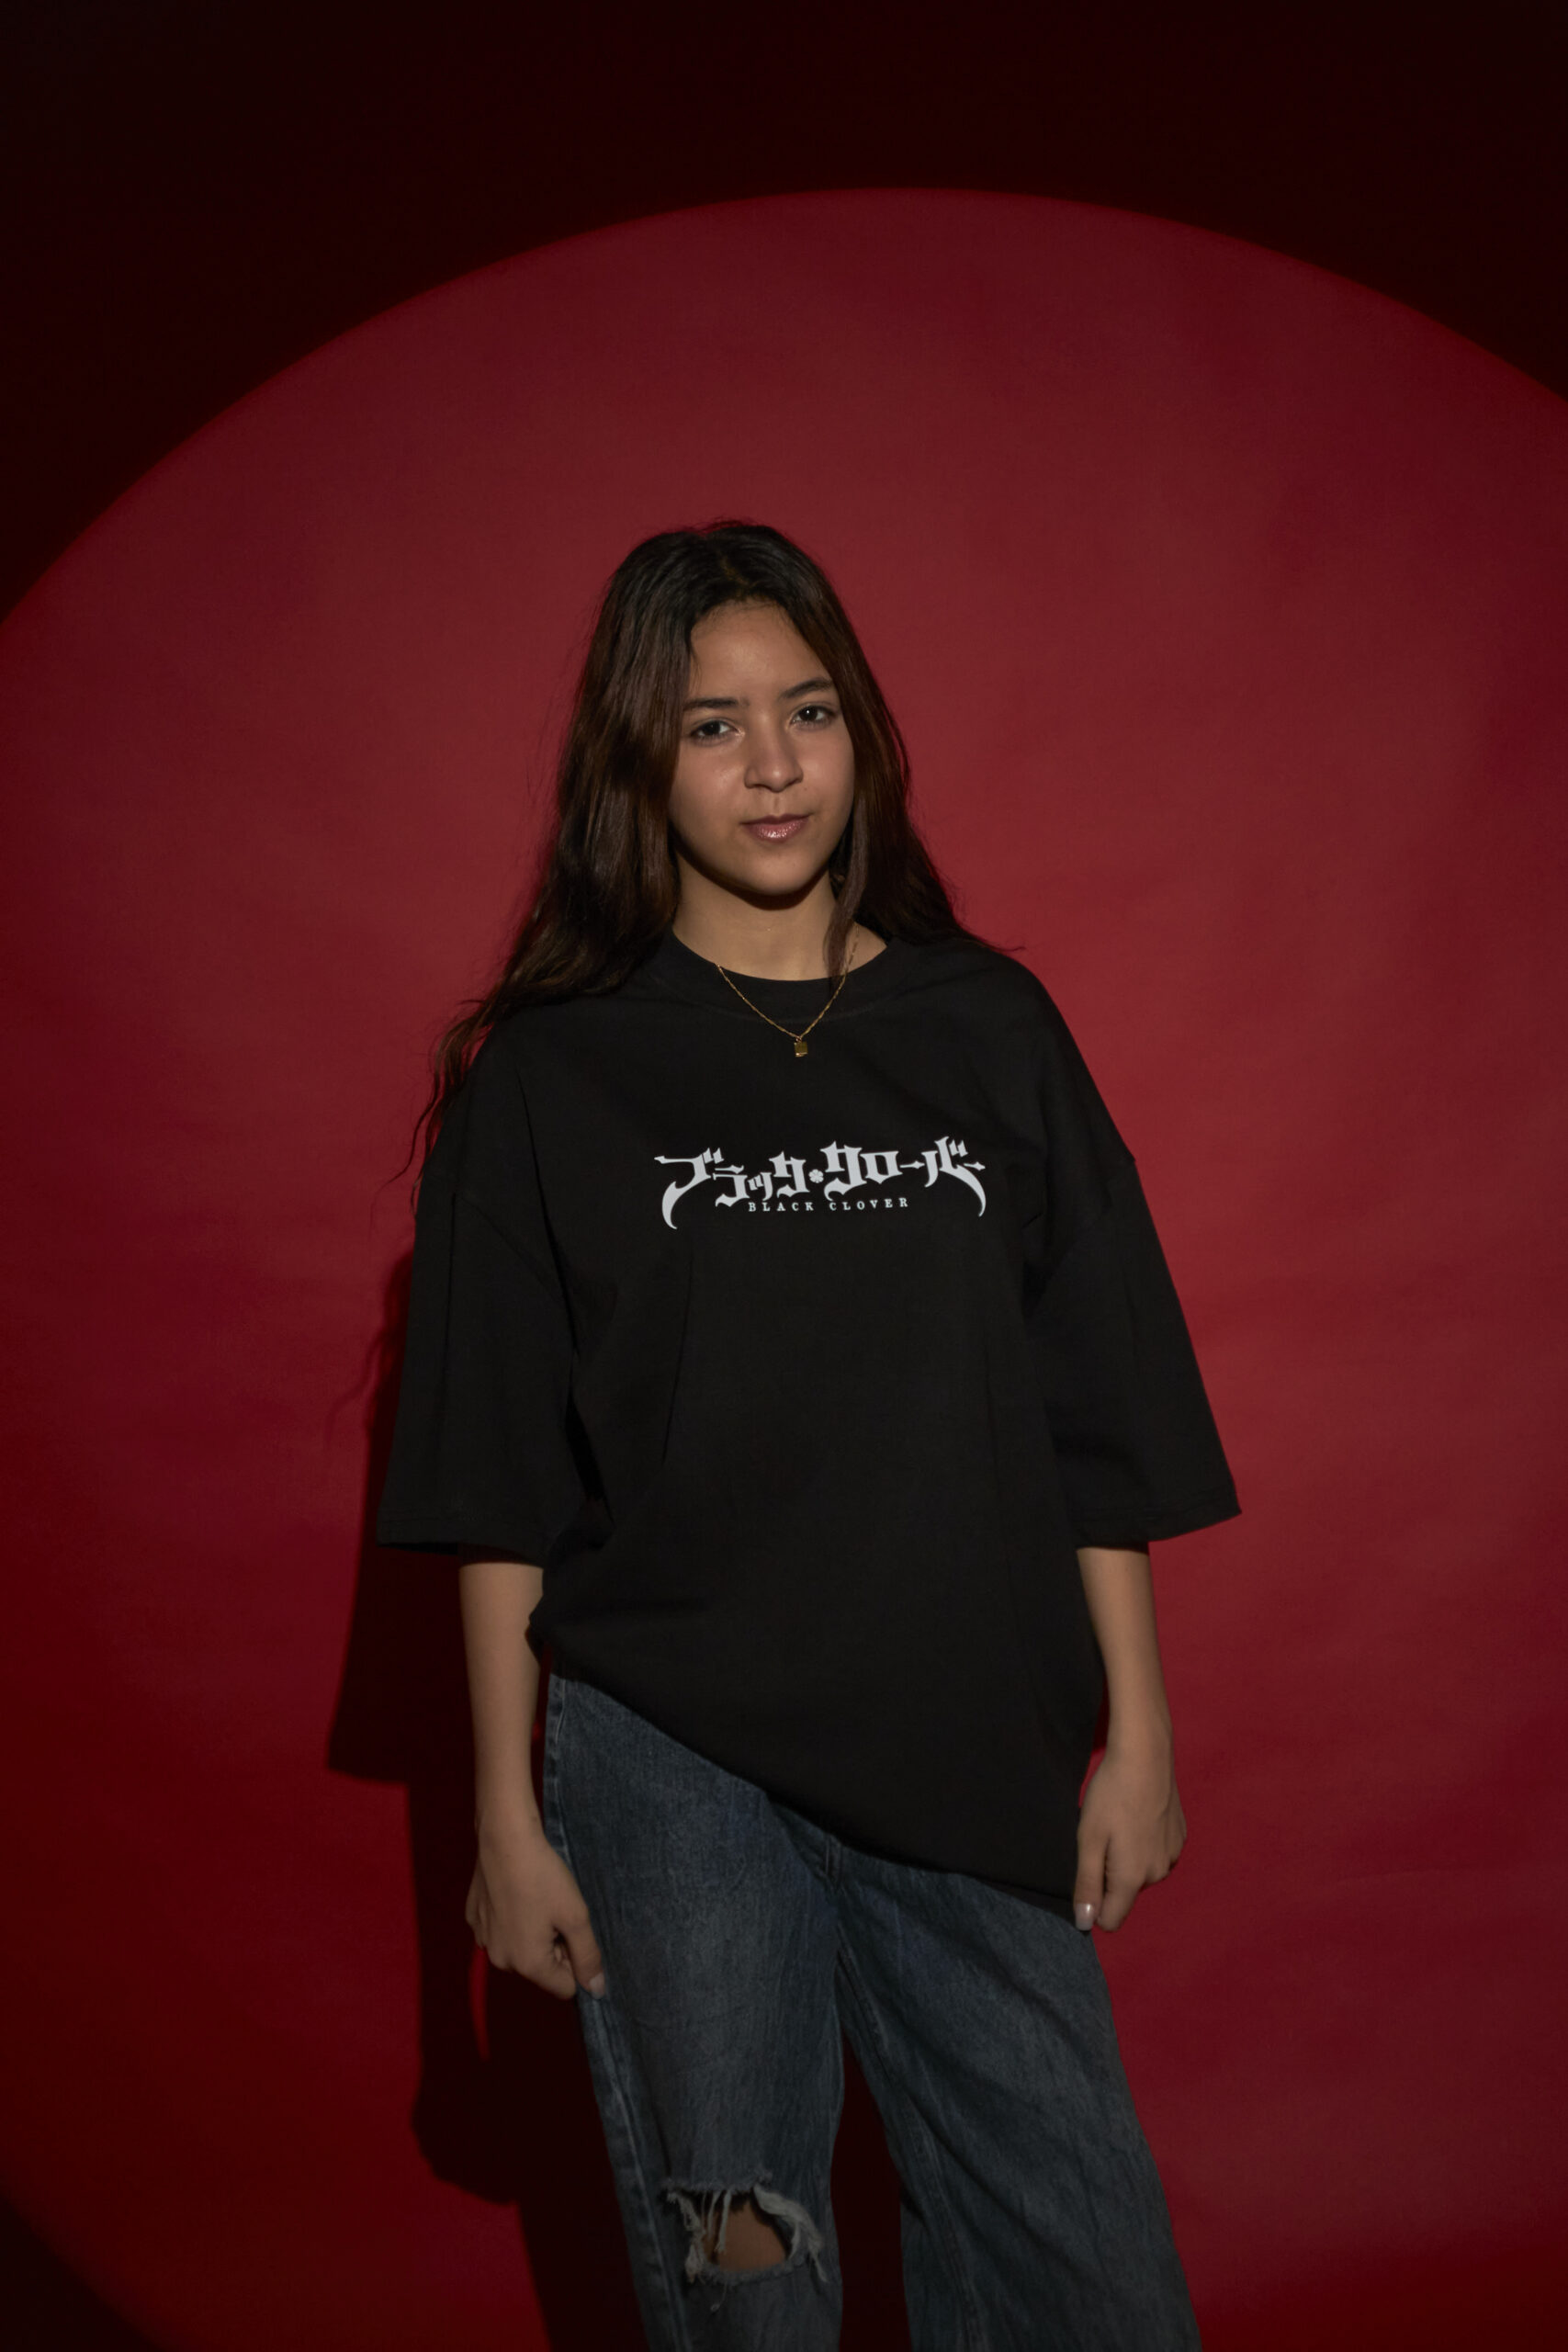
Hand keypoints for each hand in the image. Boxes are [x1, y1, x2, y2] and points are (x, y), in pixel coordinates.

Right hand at [466, 1812, 605, 2001]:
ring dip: (531, 1934)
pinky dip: (510, 1919)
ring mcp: (483, 1940)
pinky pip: (500, 1931)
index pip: (564, 1987)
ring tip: (535, 1899)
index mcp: (527, 1964)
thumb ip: (588, 1956)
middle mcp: (500, 1960)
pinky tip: (515, 1893)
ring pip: (519, 1950)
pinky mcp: (473, 1919)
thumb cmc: (543, 1877)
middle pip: (540, 1969)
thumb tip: (597, 1990)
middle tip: (554, 1910)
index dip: (574, 1960)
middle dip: (553, 1947)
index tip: (571, 1928)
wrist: (505, 1838)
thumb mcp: (576, 1916)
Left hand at [1073, 1739, 1185, 1932]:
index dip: (1094, 1902)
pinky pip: (1155, 1854)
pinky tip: (1138, 1815)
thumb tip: (1085, 1924)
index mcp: (1133, 1879)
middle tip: (1102, 1837)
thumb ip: (1086, 1885)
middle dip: (1109, 1874)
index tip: (1087, 1870)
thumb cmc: (1111, 1795)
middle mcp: (1158, 1874)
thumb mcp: (1088, 1839)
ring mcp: (1172, 1855)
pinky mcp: (1180, 1837)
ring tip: (1120, 1823)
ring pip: (1141, 1872)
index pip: (1111, 1919)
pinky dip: (1144, 1842)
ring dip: (1127, 1858)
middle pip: (1125, 1893)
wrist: (1145, 1755)